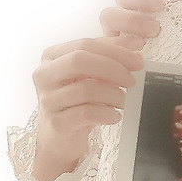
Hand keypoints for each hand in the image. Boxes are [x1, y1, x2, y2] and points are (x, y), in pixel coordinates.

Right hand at [29, 30, 143, 180]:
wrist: (60, 136)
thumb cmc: (76, 99)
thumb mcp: (92, 73)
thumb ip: (110, 54)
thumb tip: (136, 44)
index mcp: (52, 56)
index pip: (85, 44)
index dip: (115, 51)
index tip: (137, 60)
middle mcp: (44, 75)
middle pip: (79, 61)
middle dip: (112, 68)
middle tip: (132, 80)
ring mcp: (48, 100)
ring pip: (85, 89)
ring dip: (113, 94)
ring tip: (124, 101)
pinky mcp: (56, 123)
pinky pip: (86, 114)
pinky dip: (106, 113)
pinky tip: (115, 115)